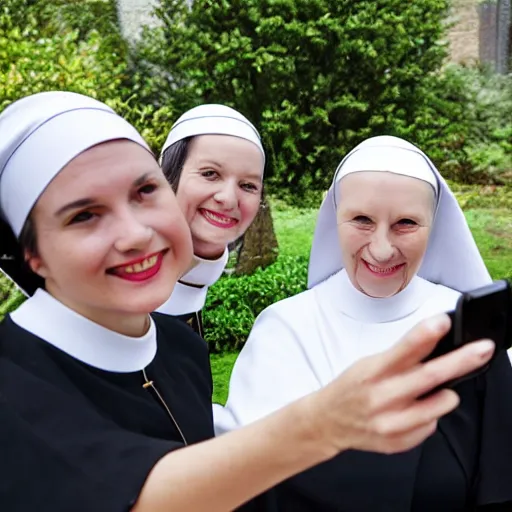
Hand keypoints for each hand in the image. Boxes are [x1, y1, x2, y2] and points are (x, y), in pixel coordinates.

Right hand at [307, 313, 493, 456]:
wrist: (328, 421)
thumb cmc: (352, 388)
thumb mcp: (369, 364)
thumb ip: (400, 358)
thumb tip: (436, 343)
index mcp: (372, 372)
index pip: (403, 349)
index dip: (425, 334)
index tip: (444, 322)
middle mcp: (381, 398)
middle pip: (429, 377)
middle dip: (461, 360)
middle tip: (482, 349)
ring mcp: (390, 423)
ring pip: (439, 406)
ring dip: (447, 394)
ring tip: (436, 391)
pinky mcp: (397, 442)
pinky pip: (430, 426)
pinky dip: (428, 416)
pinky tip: (412, 412)